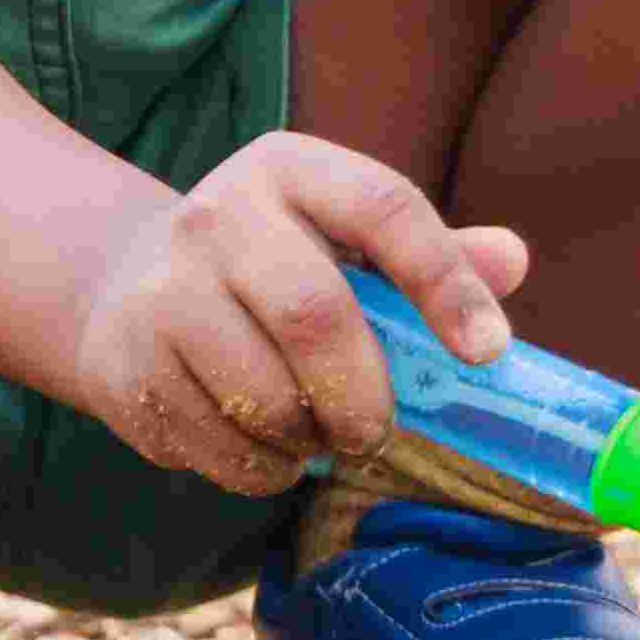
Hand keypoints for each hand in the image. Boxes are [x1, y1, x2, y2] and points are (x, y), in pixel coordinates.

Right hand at [61, 134, 529, 495]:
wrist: (126, 284)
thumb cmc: (273, 263)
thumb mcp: (341, 235)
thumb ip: (431, 251)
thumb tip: (513, 260)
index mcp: (289, 170)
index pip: (383, 208)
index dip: (444, 281)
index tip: (487, 352)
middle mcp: (217, 216)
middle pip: (314, 316)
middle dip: (363, 396)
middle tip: (376, 431)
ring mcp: (161, 289)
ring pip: (263, 396)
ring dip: (310, 440)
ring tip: (315, 434)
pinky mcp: (127, 364)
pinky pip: (220, 446)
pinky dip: (262, 469)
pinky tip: (265, 446)